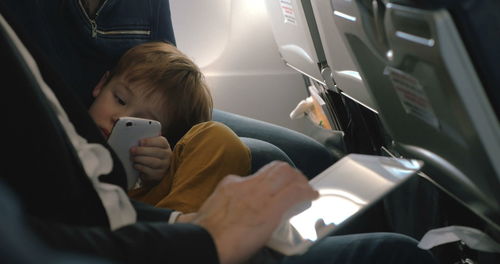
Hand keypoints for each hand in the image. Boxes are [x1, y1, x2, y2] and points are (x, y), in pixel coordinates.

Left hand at [130, 136, 171, 185]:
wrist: (154, 168)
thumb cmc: (150, 153)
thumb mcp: (150, 146)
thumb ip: (146, 141)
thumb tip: (136, 138)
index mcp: (165, 145)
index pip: (160, 142)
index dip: (150, 141)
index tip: (140, 142)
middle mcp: (167, 155)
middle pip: (156, 152)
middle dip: (142, 151)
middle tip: (132, 150)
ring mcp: (164, 166)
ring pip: (153, 162)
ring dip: (141, 159)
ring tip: (133, 158)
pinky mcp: (159, 174)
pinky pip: (150, 171)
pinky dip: (141, 168)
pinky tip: (136, 165)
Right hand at [192, 161, 318, 263]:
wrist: (204, 242)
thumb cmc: (203, 233)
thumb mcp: (205, 211)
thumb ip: (216, 206)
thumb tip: (208, 215)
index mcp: (231, 184)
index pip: (258, 175)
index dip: (272, 181)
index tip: (277, 189)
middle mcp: (247, 184)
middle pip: (276, 169)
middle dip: (291, 174)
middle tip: (299, 184)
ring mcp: (259, 194)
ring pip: (287, 175)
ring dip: (301, 182)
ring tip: (308, 190)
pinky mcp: (270, 208)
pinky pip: (294, 192)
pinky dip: (306, 192)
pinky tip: (313, 197)